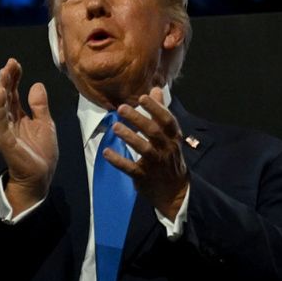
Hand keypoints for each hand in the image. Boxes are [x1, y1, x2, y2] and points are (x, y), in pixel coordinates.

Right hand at [0, 58, 56, 211]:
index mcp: (18, 116)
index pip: (13, 92)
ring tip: (4, 74)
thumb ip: (40, 105)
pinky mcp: (4, 139)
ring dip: (1, 88)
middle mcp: (9, 121)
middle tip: (9, 63)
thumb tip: (36, 84)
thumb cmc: (41, 153)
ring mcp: (5, 130)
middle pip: (5, 95)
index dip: (14, 78)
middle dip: (6, 79)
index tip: (16, 63)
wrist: (40, 176)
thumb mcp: (45, 123)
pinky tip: (1, 93)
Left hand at [105, 87, 189, 220]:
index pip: (167, 120)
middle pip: (153, 132)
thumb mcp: (170, 135)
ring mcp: (156, 164)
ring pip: (144, 149)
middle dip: (138, 119)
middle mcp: (166, 149)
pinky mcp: (144, 177)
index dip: (155, 108)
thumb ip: (160, 112)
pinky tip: (107, 152)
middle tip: (121, 108)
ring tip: (115, 126)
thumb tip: (155, 89)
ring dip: (129, 137)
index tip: (142, 97)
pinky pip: (131, 168)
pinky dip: (119, 160)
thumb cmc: (169, 157)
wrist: (175, 191)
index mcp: (173, 137)